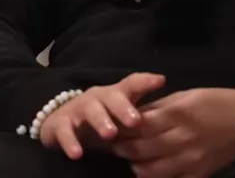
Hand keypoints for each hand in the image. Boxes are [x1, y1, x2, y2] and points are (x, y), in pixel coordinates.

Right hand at [38, 72, 165, 158]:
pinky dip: (70, 142)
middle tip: (135, 121)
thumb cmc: (101, 116)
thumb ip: (144, 111)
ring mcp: (78, 109)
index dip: (145, 82)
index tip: (160, 81)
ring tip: (110, 134)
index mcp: (115, 95)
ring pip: (90, 111)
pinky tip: (77, 154)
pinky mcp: (60, 124)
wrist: (61, 121)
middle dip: (123, 108)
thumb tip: (174, 111)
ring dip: (101, 121)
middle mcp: (98, 98)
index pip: (132, 84)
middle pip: (111, 97)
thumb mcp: (121, 113)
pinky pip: (65, 132)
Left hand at [109, 88, 234, 177]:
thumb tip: (134, 116)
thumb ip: (159, 108)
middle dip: (122, 148)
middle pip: (142, 148)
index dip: (121, 128)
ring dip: (135, 165)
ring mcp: (192, 159)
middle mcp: (183, 138)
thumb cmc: (215, 101)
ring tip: (129, 159)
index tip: (110, 128)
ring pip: (152, 169)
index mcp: (179, 114)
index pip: (140, 125)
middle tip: (111, 146)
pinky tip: (148, 172)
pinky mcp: (200, 173)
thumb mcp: (186, 95)